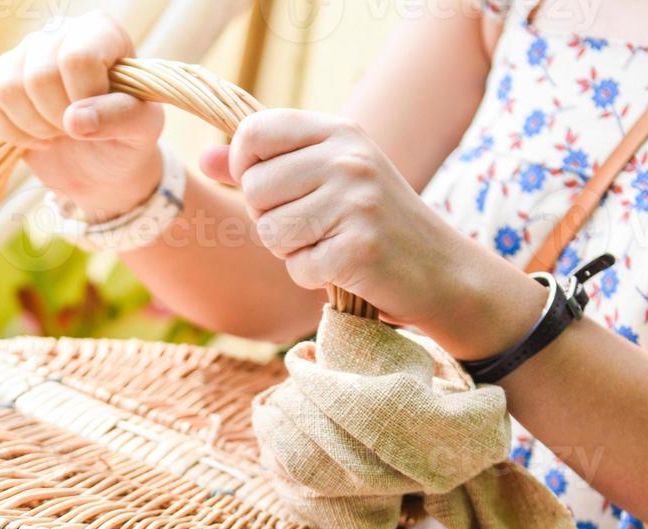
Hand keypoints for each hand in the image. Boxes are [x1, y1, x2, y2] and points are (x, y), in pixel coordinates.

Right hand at [0, 13, 163, 220]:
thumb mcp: (142, 131)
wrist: (100, 166)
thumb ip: (123, 117)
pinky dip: (15, 135)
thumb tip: (75, 119)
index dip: (86, 98)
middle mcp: (58, 33)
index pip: (77, 58)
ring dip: (37, 128)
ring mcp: (24, 55)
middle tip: (78, 130)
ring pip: (8, 89)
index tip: (100, 115)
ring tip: (60, 132)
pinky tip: (39, 137)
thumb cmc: (126, 139)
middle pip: (40, 76)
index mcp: (101, 32)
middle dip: (59, 118)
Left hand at [201, 110, 531, 357]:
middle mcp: (348, 160)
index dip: (245, 166)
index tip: (269, 188)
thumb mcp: (328, 177)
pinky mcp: (358, 250)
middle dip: (271, 218)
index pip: (255, 131)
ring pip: (270, 232)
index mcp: (340, 132)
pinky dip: (312, 278)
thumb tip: (204, 157)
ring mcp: (356, 204)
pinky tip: (343, 269)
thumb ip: (265, 165)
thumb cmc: (375, 222)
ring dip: (291, 251)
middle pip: (255, 188)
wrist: (442, 271)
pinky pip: (297, 268)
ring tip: (329, 246)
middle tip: (312, 227)